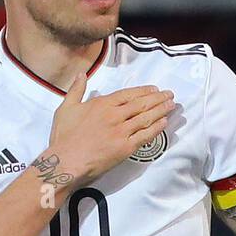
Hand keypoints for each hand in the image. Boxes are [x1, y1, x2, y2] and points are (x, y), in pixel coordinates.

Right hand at [47, 73, 174, 183]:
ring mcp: (122, 131)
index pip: (128, 94)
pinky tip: (164, 123)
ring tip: (171, 106)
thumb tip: (82, 74)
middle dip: (158, 98)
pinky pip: (145, 136)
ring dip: (161, 110)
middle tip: (170, 95)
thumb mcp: (66, 108)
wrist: (66, 161)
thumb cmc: (63, 136)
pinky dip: (156, 128)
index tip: (154, 89)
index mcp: (102, 104)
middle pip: (141, 104)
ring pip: (146, 118)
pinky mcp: (125, 147)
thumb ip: (76, 90)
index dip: (144, 91)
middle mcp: (115, 115)